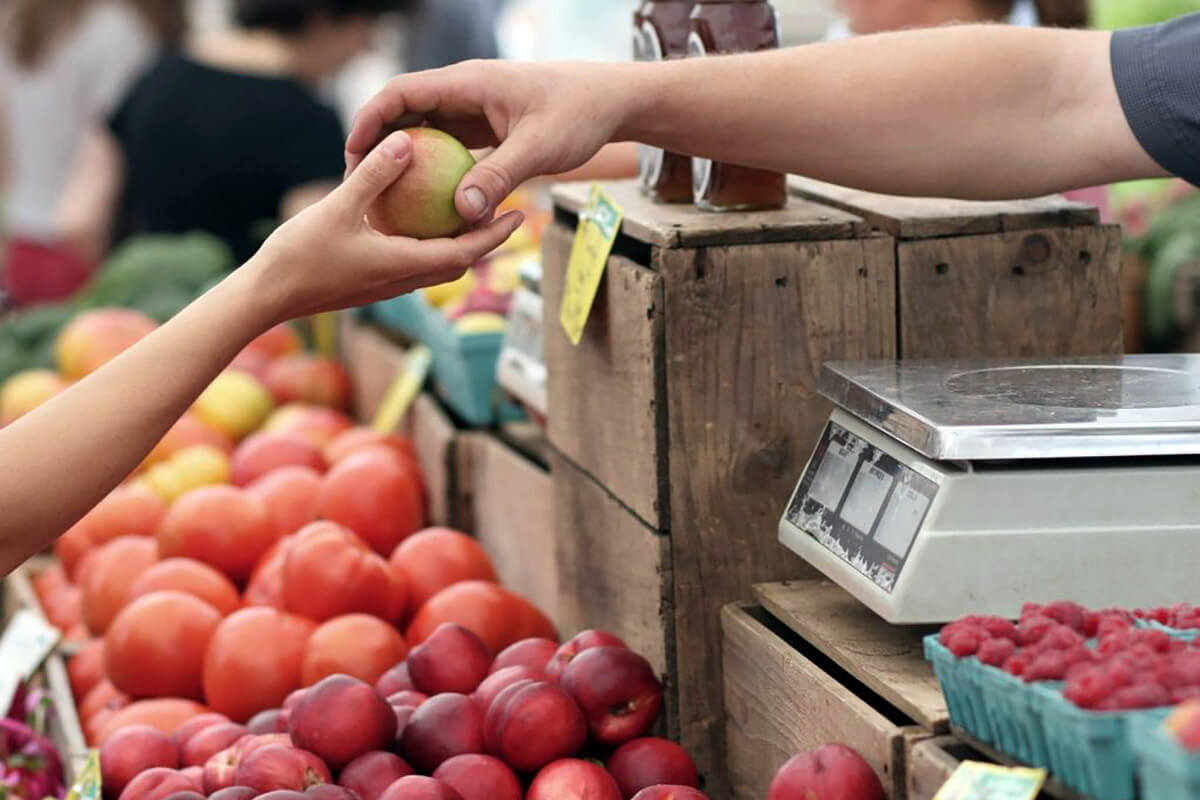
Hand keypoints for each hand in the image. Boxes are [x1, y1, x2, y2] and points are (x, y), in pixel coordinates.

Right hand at [246, 130, 523, 323]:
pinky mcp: (370, 283)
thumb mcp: (338, 208)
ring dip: (458, 244)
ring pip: (435, 265)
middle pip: (458, 261)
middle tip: (507, 210)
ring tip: (470, 213)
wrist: (265, 297)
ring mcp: (386, 284)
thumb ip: (374, 175)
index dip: (494, 235)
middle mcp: (402, 280)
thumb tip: (406, 141)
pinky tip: (419, 220)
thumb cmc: (298, 256)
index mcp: (403, 266)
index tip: (519, 215)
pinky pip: (411, 262)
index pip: (464, 253)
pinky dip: (427, 244)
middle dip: (485, 240)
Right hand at [345, 61, 630, 225]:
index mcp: (468, 83)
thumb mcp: (539, 148)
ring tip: (383, 197)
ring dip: (403, 159)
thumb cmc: (578, 115)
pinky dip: (433, 170)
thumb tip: (462, 213)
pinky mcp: (485, 128)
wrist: (610, 102)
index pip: (401, 93)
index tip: (352, 155)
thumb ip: (499, 177)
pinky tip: (425, 204)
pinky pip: (448, 147)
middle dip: (377, 144)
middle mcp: (464, 92)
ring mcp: (474, 110)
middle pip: (404, 112)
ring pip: (424, 131)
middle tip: (358, 183)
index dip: (370, 120)